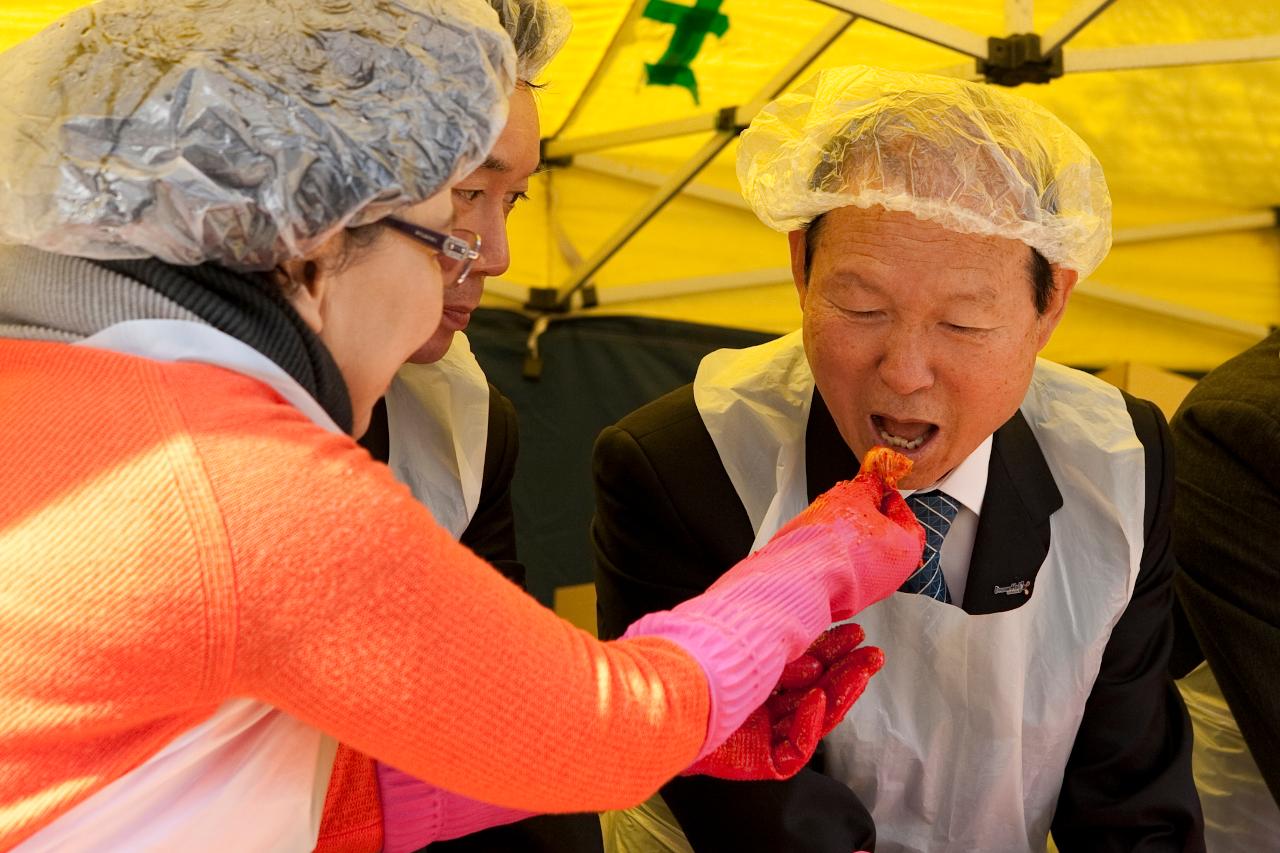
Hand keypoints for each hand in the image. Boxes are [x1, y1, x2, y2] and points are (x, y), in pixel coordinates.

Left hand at [683, 623, 882, 780]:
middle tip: (873, 654)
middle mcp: (754, 704)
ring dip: (840, 691)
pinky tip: (818, 698)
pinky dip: (810, 724)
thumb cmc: (698, 659)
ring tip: (863, 668)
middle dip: (845, 671)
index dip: (829, 650)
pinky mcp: (757, 761)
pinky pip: (795, 749)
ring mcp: (757, 734)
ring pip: (811, 717)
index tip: (854, 632)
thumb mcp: (747, 633)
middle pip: (812, 690)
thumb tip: (811, 612)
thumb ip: (780, 629)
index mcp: (749, 675)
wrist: (670, 693)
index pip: (799, 665)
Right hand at [709, 446, 925, 620]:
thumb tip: (873, 483)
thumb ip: (868, 486)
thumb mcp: (853, 495)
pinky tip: (821, 543)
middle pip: (884, 537)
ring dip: (849, 536)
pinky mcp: (845, 596)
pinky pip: (845, 569)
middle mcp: (893, 575)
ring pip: (863, 554)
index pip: (906, 517)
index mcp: (906, 550)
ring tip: (830, 521)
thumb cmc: (834, 539)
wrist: (803, 576)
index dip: (890, 497)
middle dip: (867, 517)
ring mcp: (869, 590)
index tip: (877, 487)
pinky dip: (836, 555)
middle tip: (852, 501)